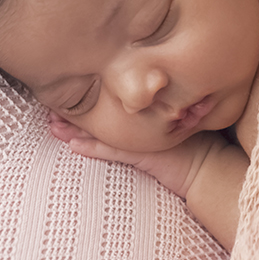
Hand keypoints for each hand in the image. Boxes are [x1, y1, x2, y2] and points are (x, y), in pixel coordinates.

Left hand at [47, 111, 228, 198]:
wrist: (211, 168)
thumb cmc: (194, 148)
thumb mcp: (172, 128)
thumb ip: (157, 113)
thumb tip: (141, 100)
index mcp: (146, 114)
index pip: (111, 101)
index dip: (88, 96)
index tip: (64, 91)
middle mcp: (142, 123)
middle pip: (102, 113)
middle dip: (74, 110)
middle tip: (47, 105)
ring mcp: (143, 139)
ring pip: (103, 131)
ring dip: (75, 129)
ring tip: (52, 126)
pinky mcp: (144, 155)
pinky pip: (113, 151)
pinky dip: (92, 148)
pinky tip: (73, 146)